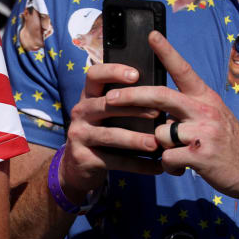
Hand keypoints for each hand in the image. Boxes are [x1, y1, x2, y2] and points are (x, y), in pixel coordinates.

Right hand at [59, 63, 162, 201]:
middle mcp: (80, 111)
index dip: (114, 71)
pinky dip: (137, 165)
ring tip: (157, 143)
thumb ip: (125, 102)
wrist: (77, 166)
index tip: (136, 74)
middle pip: (105, 104)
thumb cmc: (103, 131)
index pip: (95, 74)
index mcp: (89, 96)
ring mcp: (79, 135)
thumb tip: (161, 94)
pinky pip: (114, 161)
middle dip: (133, 108)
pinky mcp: (83, 157)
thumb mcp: (107, 114)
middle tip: (158, 113)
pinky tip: (156, 167)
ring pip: (110, 135)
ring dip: (135, 139)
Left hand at [105, 32, 238, 206]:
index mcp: (206, 98)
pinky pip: (166, 159)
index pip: (184, 70)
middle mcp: (205, 110)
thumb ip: (189, 109)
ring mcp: (203, 132)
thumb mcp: (214, 117)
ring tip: (177, 153)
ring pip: (159, 133)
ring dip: (161, 147)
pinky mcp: (200, 155)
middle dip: (131, 96)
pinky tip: (181, 168)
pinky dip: (169, 167)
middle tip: (111, 98)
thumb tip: (156, 106)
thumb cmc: (227, 144)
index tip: (151, 35)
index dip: (167, 51)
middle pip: (160, 96)